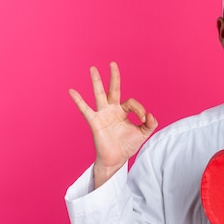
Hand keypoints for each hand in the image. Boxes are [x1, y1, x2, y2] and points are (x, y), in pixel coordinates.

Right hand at [69, 62, 157, 186]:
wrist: (116, 159)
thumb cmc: (127, 146)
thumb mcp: (143, 134)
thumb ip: (150, 124)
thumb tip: (151, 115)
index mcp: (123, 111)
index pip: (132, 102)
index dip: (140, 110)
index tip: (144, 119)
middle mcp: (112, 110)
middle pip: (113, 89)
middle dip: (114, 77)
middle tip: (113, 63)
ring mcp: (102, 114)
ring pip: (99, 94)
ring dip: (97, 81)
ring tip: (93, 68)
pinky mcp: (95, 122)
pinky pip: (86, 109)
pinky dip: (78, 101)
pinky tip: (72, 91)